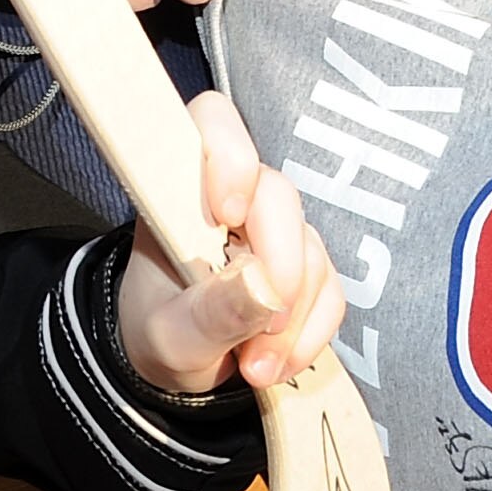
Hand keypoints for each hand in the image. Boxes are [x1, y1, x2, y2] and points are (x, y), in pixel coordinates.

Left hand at [116, 91, 345, 393]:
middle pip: (279, 196)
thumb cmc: (158, 331)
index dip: (230, 155)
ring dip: (293, 317)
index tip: (227, 213)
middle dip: (280, 268)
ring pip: (312, 249)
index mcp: (183, 190)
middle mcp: (234, 195)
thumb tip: (265, 286)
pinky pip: (332, 288)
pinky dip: (312, 330)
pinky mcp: (306, 263)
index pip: (213, 123)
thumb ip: (212, 311)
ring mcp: (275, 228)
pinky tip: (280, 360)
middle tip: (261, 328)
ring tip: (255, 367)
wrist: (175, 366)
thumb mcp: (171, 336)